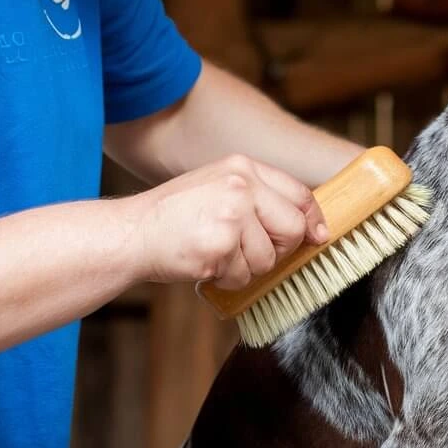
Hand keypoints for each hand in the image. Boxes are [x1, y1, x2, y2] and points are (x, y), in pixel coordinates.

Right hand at [121, 154, 328, 288]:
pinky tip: (205, 263)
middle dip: (278, 250)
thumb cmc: (176, 218)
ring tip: (216, 254)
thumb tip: (311, 228)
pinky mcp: (221, 243)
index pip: (300, 194)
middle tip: (246, 251)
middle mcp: (240, 185)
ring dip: (246, 268)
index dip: (313, 220)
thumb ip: (260, 201)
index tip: (317, 237)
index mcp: (243, 167)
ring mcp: (231, 213)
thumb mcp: (219, 190)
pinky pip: (244, 275)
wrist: (130, 233)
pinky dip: (227, 279)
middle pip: (293, 229)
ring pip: (269, 259)